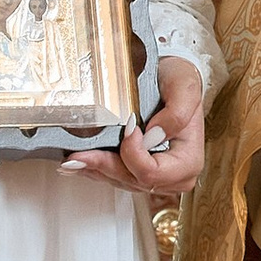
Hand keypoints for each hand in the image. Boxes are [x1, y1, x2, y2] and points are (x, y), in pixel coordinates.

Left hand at [62, 56, 206, 194]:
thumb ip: (176, 113)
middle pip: (132, 180)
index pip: (152, 172)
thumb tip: (153, 135)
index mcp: (188, 162)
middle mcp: (173, 176)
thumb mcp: (185, 87)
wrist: (170, 78)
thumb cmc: (179, 82)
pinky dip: (96, 169)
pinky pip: (115, 177)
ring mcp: (156, 177)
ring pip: (120, 181)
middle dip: (104, 166)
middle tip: (77, 157)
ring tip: (72, 161)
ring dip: (95, 170)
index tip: (127, 129)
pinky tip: (79, 164)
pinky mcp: (140, 172)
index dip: (133, 155)